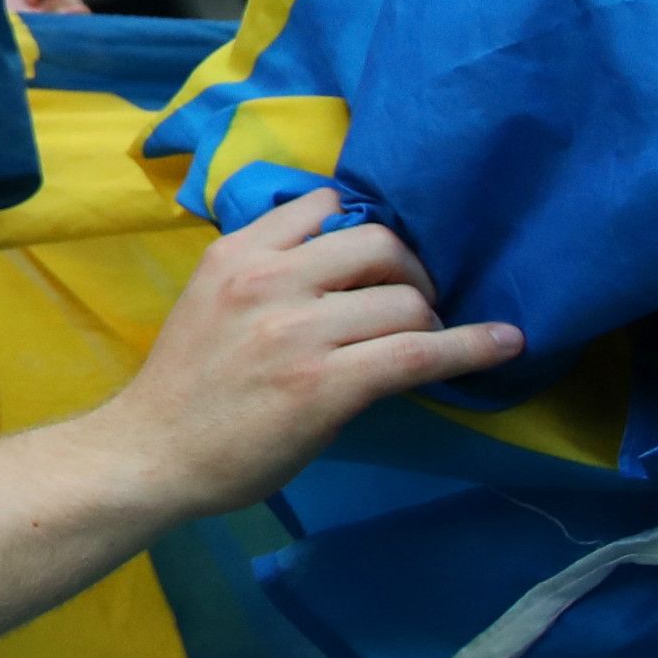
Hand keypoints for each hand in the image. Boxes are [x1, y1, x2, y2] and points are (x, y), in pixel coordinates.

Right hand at [89, 188, 520, 515]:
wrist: (151, 452)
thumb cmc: (185, 386)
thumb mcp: (211, 300)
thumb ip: (268, 272)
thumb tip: (345, 262)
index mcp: (237, 254)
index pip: (323, 205)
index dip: (360, 232)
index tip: (372, 261)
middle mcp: (269, 279)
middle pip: (379, 245)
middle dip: (408, 273)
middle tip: (408, 307)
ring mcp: (298, 331)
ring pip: (405, 299)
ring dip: (428, 320)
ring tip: (419, 343)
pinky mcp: (326, 384)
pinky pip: (418, 352)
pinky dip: (471, 347)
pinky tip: (505, 345)